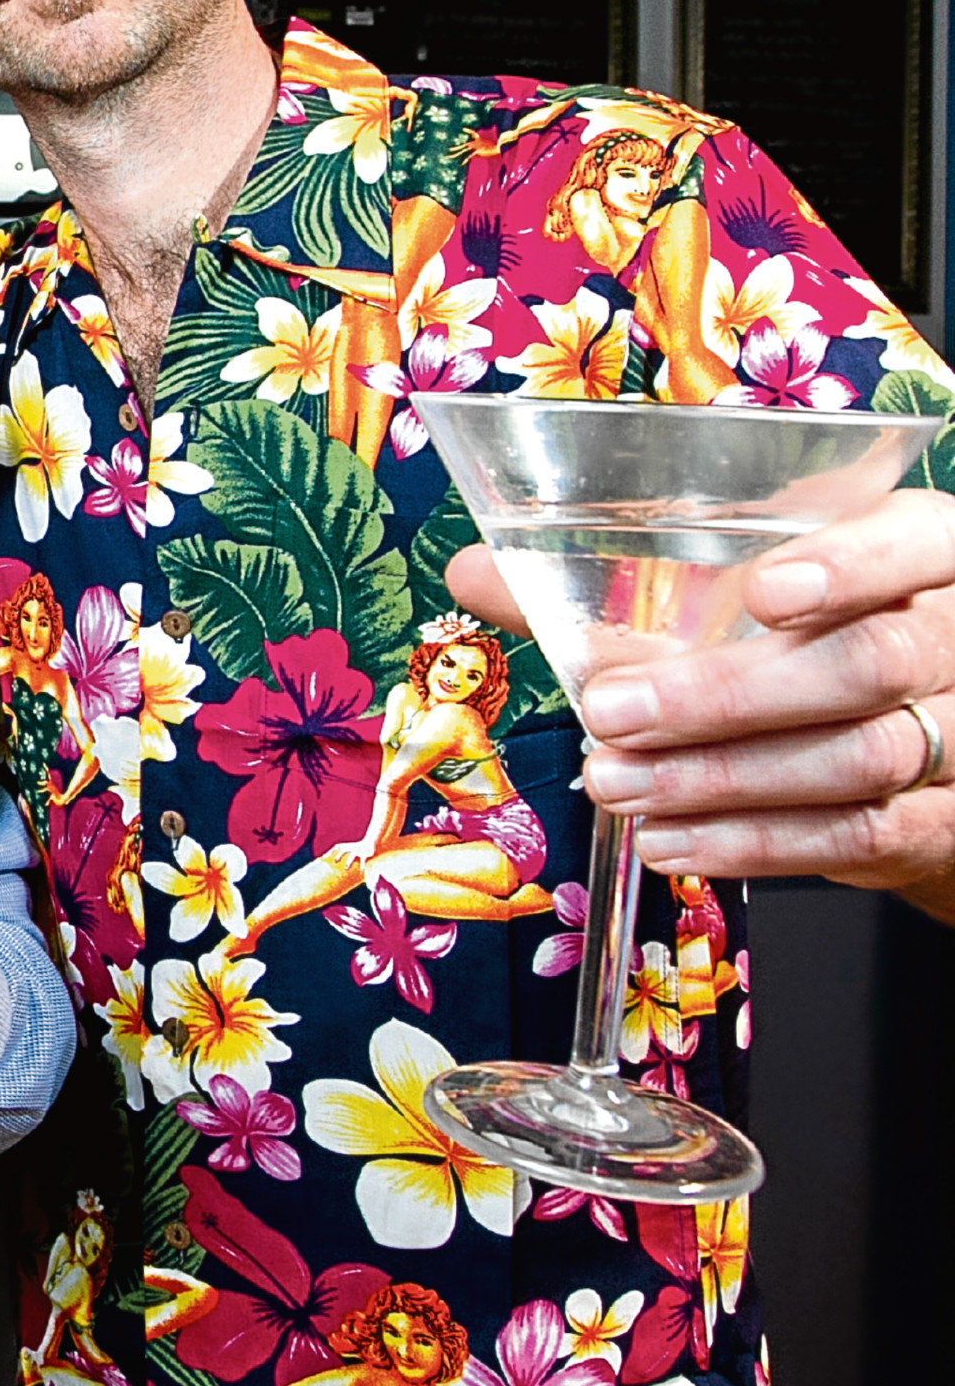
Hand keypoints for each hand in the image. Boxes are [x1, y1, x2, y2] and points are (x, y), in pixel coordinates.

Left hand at [324, 837, 377, 870]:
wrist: (371, 842)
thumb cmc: (359, 848)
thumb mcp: (351, 850)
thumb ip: (343, 855)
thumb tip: (332, 861)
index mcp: (347, 846)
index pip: (337, 847)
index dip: (330, 851)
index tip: (323, 857)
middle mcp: (352, 848)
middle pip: (343, 850)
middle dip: (339, 856)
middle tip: (334, 862)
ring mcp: (358, 851)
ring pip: (352, 857)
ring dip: (348, 863)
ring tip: (345, 869)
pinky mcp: (365, 854)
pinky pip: (363, 861)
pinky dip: (362, 866)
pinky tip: (361, 872)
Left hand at [448, 490, 954, 922]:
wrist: (925, 733)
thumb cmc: (813, 634)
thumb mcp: (745, 587)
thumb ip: (621, 582)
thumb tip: (477, 572)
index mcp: (926, 549)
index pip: (911, 544)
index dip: (848, 567)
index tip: (766, 592)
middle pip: (873, 661)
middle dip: (730, 693)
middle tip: (613, 713)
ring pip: (863, 757)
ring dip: (724, 778)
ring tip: (617, 786)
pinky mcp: (943, 820)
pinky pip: (860, 835)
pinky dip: (759, 842)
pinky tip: (673, 840)